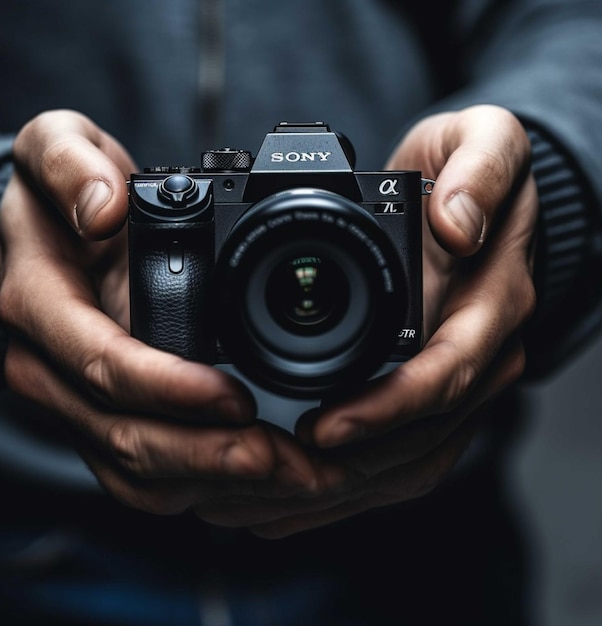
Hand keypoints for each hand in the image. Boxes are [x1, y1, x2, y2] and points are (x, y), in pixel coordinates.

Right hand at [0, 110, 325, 513]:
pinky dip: (199, 481)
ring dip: (213, 478)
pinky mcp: (104, 418)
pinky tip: (252, 474)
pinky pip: (145, 473)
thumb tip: (104, 209)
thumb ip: (71, 163)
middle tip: (282, 459)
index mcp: (44, 306)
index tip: (236, 395)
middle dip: (208, 454)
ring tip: (286, 473)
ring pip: (138, 468)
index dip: (170, 388)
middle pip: (126, 435)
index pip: (104, 365)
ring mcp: (77, 401)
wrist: (49, 234)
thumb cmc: (57, 195)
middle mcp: (54, 367)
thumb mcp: (56, 147)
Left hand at [193, 105, 537, 535]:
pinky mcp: (439, 391)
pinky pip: (405, 452)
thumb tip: (457, 228)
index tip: (321, 426)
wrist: (478, 198)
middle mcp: (483, 352)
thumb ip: (480, 172)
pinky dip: (355, 478)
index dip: (385, 407)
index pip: (444, 373)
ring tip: (267, 502)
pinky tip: (302, 493)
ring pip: (409, 457)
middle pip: (420, 434)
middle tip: (271, 477)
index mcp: (493, 300)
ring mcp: (463, 378)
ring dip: (343, 484)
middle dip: (348, 464)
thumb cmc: (474, 171)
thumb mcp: (485, 140)